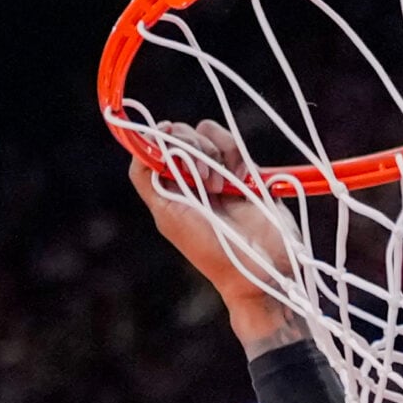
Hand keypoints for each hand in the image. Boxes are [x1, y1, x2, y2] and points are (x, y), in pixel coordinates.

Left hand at [127, 120, 299, 345]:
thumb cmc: (210, 248)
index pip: (154, 146)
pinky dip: (236, 156)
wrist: (260, 267)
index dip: (159, 137)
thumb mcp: (167, 214)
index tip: (167, 138)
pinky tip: (242, 179)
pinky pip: (235, 146)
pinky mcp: (248, 173)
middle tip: (202, 179)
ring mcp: (220, 174)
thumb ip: (146, 179)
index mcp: (169, 188)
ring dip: (214, 152)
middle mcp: (191, 178)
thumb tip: (142, 143)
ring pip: (208, 134)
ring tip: (221, 186)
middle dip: (190, 147)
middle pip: (181, 134)